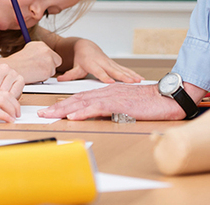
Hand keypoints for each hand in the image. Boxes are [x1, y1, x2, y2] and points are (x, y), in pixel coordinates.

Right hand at [0, 88, 21, 122]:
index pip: (1, 92)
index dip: (11, 100)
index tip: (14, 108)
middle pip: (5, 95)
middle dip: (15, 104)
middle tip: (18, 114)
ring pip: (3, 101)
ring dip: (12, 110)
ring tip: (15, 118)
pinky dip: (5, 115)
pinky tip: (8, 121)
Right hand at [3, 40, 61, 82]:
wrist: (12, 68)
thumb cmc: (17, 62)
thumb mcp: (28, 50)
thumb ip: (39, 52)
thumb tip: (45, 57)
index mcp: (41, 44)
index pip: (52, 54)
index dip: (47, 60)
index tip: (40, 64)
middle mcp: (46, 50)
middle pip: (56, 60)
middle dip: (50, 66)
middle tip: (39, 69)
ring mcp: (48, 60)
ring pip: (53, 69)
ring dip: (45, 72)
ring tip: (33, 72)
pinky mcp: (48, 70)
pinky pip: (49, 77)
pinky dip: (42, 78)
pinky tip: (34, 75)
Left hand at [38, 82, 202, 120]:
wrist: (167, 96)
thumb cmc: (151, 102)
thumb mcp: (127, 105)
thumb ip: (114, 108)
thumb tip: (103, 116)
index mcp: (106, 93)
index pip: (81, 98)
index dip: (64, 104)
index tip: (51, 111)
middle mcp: (105, 92)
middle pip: (76, 99)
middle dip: (58, 107)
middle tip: (42, 114)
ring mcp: (110, 97)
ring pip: (82, 102)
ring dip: (64, 109)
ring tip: (51, 115)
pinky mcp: (118, 103)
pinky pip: (96, 108)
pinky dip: (82, 112)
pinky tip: (72, 116)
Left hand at [56, 39, 143, 82]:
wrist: (85, 46)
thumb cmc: (81, 58)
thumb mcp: (75, 66)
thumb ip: (69, 75)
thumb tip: (60, 80)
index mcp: (92, 64)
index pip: (99, 71)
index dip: (104, 76)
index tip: (110, 81)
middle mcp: (102, 62)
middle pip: (113, 70)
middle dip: (122, 76)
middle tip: (130, 82)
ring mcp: (109, 63)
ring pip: (121, 69)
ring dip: (130, 75)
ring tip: (139, 80)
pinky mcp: (114, 64)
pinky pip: (125, 69)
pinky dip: (133, 73)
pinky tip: (141, 79)